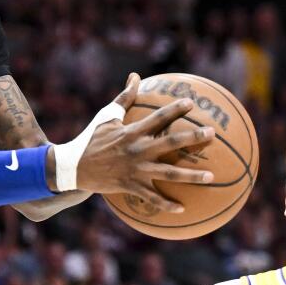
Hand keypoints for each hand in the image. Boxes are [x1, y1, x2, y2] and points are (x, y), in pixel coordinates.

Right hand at [74, 73, 213, 212]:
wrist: (73, 167)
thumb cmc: (91, 139)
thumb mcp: (107, 116)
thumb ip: (125, 97)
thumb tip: (135, 76)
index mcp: (132, 132)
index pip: (158, 117)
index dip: (175, 109)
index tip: (191, 103)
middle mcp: (137, 150)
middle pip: (170, 143)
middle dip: (193, 138)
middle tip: (212, 134)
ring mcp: (135, 170)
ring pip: (168, 173)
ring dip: (191, 176)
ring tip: (211, 176)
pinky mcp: (130, 186)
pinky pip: (152, 197)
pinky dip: (166, 204)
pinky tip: (183, 208)